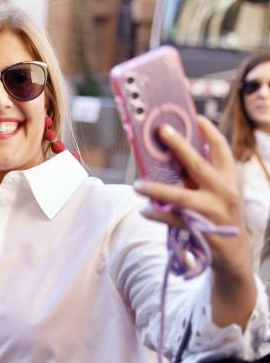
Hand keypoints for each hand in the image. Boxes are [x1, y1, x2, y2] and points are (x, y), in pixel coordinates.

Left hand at [137, 117, 254, 327]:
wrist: (234, 256)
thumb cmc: (217, 216)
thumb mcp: (215, 193)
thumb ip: (196, 176)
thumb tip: (165, 156)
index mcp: (228, 179)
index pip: (221, 150)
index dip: (209, 132)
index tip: (195, 117)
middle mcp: (225, 192)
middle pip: (197, 164)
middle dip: (178, 145)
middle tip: (160, 131)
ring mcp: (215, 212)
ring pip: (181, 196)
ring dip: (157, 190)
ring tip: (137, 184)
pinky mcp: (204, 230)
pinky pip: (174, 220)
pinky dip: (158, 215)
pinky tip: (145, 211)